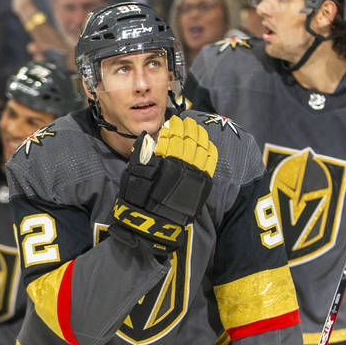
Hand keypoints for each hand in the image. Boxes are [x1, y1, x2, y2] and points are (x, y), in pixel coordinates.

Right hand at [111, 114, 217, 253]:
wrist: (156, 223)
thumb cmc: (141, 199)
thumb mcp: (136, 173)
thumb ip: (142, 154)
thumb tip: (148, 138)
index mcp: (165, 159)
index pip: (172, 136)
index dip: (173, 127)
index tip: (173, 121)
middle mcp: (182, 163)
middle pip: (188, 139)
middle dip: (187, 127)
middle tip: (185, 121)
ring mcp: (195, 172)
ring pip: (201, 147)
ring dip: (199, 135)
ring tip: (196, 127)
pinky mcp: (203, 183)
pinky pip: (210, 161)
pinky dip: (210, 150)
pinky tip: (208, 143)